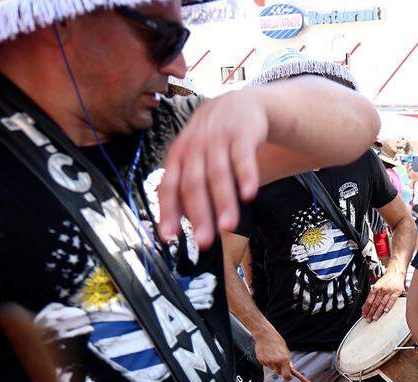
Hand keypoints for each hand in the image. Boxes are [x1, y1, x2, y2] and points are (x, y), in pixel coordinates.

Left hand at [158, 91, 270, 247]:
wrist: (239, 104)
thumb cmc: (214, 140)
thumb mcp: (195, 159)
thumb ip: (187, 189)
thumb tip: (179, 222)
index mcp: (178, 157)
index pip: (169, 187)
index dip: (168, 212)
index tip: (170, 237)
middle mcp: (194, 147)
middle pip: (193, 184)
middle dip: (199, 214)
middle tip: (204, 241)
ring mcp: (217, 138)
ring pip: (218, 173)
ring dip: (223, 201)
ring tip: (229, 227)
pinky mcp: (241, 133)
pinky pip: (243, 156)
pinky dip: (245, 175)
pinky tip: (249, 194)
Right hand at [254, 329, 292, 379]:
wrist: (264, 335)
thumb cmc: (277, 341)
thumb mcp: (285, 350)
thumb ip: (288, 360)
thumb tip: (291, 368)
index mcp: (284, 359)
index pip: (286, 376)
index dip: (288, 378)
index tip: (289, 377)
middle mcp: (276, 362)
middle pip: (278, 373)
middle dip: (280, 370)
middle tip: (280, 362)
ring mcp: (267, 361)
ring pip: (272, 368)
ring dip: (274, 365)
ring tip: (272, 354)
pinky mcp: (261, 360)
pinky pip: (266, 364)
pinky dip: (267, 361)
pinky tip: (267, 353)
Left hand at [362, 268, 404, 320]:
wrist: (395, 273)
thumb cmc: (386, 280)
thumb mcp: (377, 285)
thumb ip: (373, 294)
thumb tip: (367, 303)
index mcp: (375, 288)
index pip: (368, 300)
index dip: (366, 308)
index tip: (364, 314)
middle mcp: (381, 290)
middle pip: (374, 303)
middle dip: (370, 312)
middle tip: (368, 319)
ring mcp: (388, 291)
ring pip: (382, 303)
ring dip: (378, 312)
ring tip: (375, 317)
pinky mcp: (396, 292)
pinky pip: (391, 300)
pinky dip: (388, 306)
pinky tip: (385, 311)